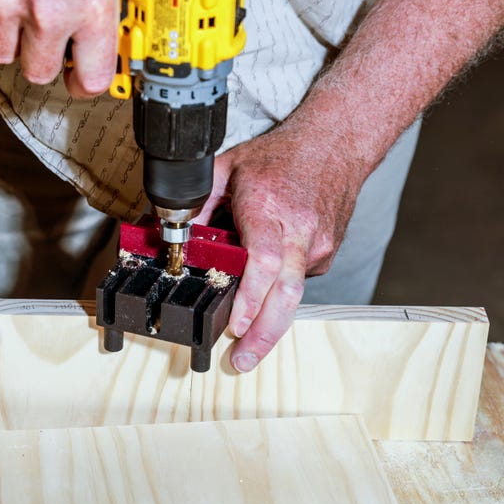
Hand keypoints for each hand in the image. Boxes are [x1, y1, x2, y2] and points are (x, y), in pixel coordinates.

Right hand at [0, 0, 117, 97]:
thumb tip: (102, 16)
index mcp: (89, 2)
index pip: (91, 78)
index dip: (85, 83)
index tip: (80, 80)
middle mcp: (47, 11)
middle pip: (40, 72)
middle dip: (44, 59)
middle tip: (47, 41)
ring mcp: (3, 4)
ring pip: (2, 54)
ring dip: (9, 40)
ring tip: (17, 16)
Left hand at [196, 120, 373, 371]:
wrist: (336, 143)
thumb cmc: (280, 156)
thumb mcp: (228, 168)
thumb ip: (197, 201)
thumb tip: (167, 229)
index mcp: (269, 209)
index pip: (265, 262)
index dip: (251, 297)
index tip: (236, 324)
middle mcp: (298, 232)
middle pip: (287, 293)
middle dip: (265, 334)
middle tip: (242, 360)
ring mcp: (317, 246)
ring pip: (294, 295)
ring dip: (271, 325)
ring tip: (249, 349)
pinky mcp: (326, 255)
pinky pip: (298, 281)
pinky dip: (279, 292)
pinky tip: (267, 289)